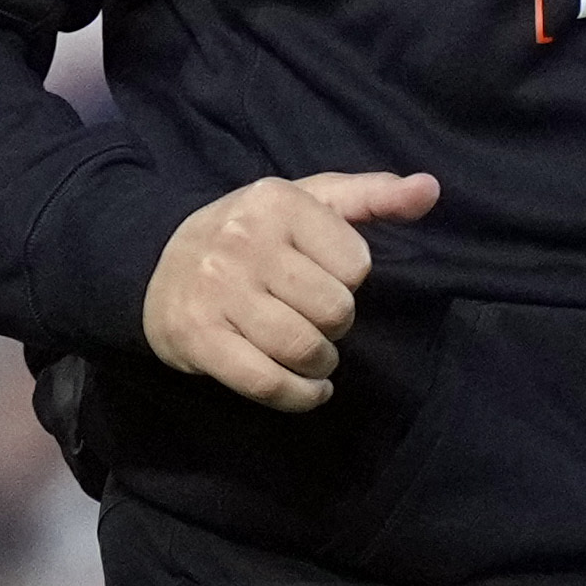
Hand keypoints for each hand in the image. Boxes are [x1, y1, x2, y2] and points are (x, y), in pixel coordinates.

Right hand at [144, 170, 439, 411]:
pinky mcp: (197, 337)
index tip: (325, 277)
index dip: (349, 279)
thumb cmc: (252, 234)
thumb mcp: (308, 202)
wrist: (155, 265)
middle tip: (315, 320)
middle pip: (334, 310)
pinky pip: (267, 383)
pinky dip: (298, 396)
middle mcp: (241, 241)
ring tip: (312, 356)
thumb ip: (372, 195)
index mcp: (276, 201)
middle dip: (335, 325)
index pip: (356, 264)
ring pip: (304, 349)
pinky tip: (305, 388)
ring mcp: (216, 291)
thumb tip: (429, 189)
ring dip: (320, 364)